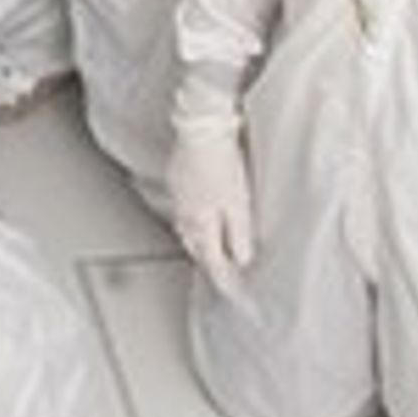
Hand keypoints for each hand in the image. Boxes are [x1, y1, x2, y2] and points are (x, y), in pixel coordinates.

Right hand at [167, 104, 256, 289]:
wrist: (202, 124)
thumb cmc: (222, 160)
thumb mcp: (238, 201)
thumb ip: (238, 233)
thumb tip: (240, 258)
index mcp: (199, 221)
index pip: (211, 260)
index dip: (223, 278)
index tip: (233, 292)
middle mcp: (184, 212)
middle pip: (195, 246)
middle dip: (208, 261)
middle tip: (223, 273)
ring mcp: (178, 194)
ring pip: (186, 228)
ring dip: (199, 241)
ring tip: (212, 247)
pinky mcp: (177, 177)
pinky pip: (183, 209)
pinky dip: (193, 220)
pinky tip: (201, 214)